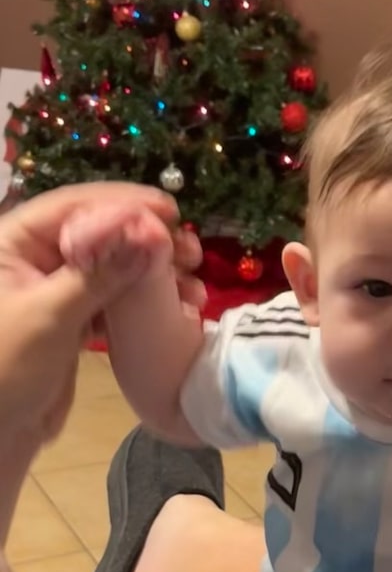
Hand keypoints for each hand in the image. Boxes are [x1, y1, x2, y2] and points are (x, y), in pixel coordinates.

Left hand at [0, 182, 204, 313]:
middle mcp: (33, 257)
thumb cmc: (6, 367)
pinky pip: (113, 298)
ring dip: (152, 272)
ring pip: (111, 266)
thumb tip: (150, 238)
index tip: (170, 211)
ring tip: (193, 283)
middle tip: (191, 251)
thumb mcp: (50, 316)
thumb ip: (99, 275)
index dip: (122, 204)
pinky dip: (144, 300)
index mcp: (13, 242)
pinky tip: (178, 304)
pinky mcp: (72, 318)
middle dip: (145, 239)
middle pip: (97, 232)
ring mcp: (55, 288)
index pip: (71, 207)